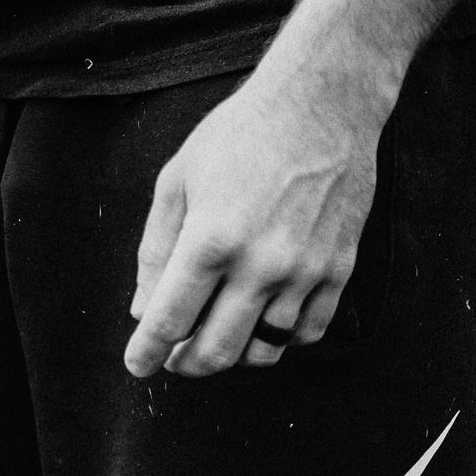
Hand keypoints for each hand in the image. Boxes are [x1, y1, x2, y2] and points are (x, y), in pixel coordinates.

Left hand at [124, 68, 383, 377]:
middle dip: (185, 364)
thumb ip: (156, 249)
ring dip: (232, 354)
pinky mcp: (338, 271)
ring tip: (213, 334)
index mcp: (210, 240)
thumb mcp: (176, 181)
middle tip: (171, 357)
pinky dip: (278, 339)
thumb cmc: (237, 137)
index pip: (169, 320)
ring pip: (264, 350)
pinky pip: (306, 333)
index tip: (137, 367)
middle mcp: (260, 265)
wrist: (319, 108)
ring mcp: (305, 272)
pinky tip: (259, 321)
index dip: (147, 353)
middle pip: (216, 351)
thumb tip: (143, 309)